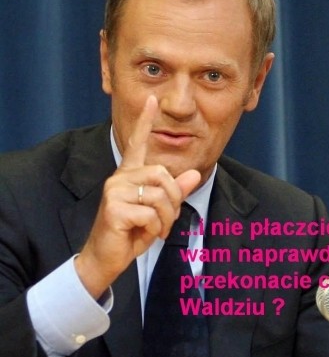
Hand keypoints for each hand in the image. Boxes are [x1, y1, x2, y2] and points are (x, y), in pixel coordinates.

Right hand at [74, 96, 200, 297]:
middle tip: (164, 221)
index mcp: (130, 174)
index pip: (138, 142)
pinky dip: (155, 229)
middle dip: (173, 202)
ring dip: (166, 219)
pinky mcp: (114, 208)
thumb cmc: (132, 233)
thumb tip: (194, 174)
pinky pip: (151, 214)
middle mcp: (120, 177)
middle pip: (163, 176)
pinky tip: (141, 234)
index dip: (145, 120)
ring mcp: (115, 191)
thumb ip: (175, 193)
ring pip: (160, 196)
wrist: (107, 257)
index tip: (152, 98)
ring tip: (154, 229)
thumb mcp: (159, 212)